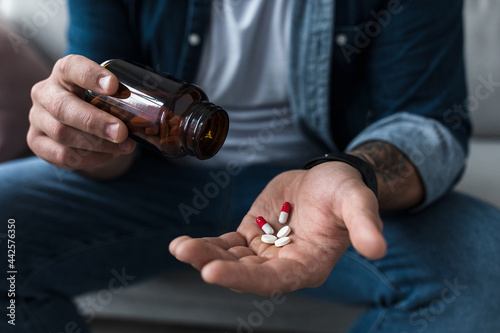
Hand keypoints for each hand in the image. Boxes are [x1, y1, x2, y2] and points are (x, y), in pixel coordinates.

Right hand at [27, 54, 136, 170]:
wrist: (81, 126)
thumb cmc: (101, 105)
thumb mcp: (111, 96)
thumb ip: (128, 98)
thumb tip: (165, 113)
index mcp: (65, 72)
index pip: (72, 67)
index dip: (91, 76)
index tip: (114, 85)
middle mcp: (45, 92)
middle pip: (64, 107)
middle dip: (96, 122)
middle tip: (122, 132)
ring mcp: (37, 117)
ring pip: (63, 134)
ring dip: (97, 144)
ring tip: (124, 147)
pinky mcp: (36, 141)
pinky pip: (61, 155)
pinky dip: (88, 158)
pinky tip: (106, 156)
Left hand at [169, 162, 386, 295]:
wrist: (328, 179)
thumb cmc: (344, 190)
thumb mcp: (357, 200)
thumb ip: (365, 223)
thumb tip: (378, 248)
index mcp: (308, 265)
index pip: (273, 280)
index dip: (244, 279)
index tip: (212, 271)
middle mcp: (284, 265)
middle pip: (246, 273)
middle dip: (216, 265)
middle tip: (187, 254)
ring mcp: (265, 251)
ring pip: (231, 259)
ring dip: (205, 255)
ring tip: (179, 247)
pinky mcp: (252, 235)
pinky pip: (227, 244)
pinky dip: (208, 244)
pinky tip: (183, 244)